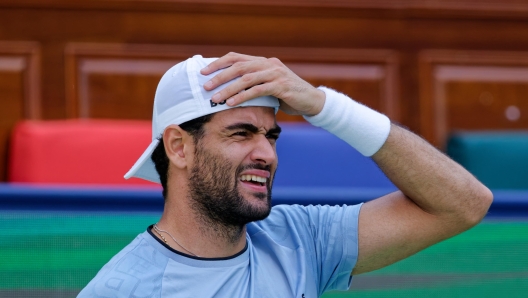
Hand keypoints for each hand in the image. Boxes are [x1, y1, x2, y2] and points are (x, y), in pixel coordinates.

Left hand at [201, 52, 325, 115]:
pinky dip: (243, 96)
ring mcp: (276, 74)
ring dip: (228, 88)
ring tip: (215, 98)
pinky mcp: (281, 86)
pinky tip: (232, 103)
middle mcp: (269, 64)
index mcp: (263, 62)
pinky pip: (258, 90)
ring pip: (246, 78)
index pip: (236, 58)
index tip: (204, 72)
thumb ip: (254, 84)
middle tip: (205, 86)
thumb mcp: (268, 87)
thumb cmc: (287, 96)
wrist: (312, 101)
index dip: (218, 63)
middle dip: (219, 76)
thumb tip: (230, 90)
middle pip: (239, 66)